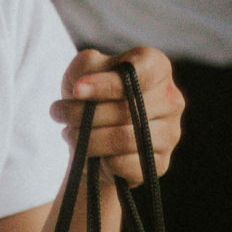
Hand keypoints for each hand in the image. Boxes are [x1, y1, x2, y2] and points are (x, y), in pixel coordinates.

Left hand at [53, 47, 182, 185]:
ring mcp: (170, 133)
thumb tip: (84, 87)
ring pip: (124, 138)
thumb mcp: (81, 72)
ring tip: (69, 133)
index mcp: (157, 68)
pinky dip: (100, 159)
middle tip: (59, 113)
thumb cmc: (89, 98)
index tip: (77, 90)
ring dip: (86, 138)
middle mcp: (171, 100)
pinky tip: (90, 153)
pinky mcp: (160, 163)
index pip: (141, 73)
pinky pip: (126, 163)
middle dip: (83, 113)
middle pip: (127, 109)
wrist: (90, 139)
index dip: (107, 83)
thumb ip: (85, 67)